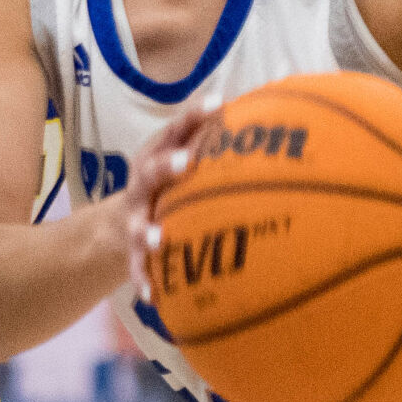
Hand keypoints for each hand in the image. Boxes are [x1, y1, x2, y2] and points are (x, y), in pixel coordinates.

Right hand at [121, 98, 220, 301]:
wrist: (118, 226)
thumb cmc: (171, 187)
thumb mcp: (186, 162)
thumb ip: (221, 145)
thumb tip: (283, 116)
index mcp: (158, 155)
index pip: (176, 130)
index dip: (194, 116)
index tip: (218, 104)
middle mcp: (143, 183)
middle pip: (151, 170)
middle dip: (167, 165)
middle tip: (186, 162)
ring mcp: (134, 216)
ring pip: (138, 222)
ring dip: (147, 230)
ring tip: (158, 241)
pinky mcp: (130, 249)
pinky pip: (136, 266)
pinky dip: (143, 279)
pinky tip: (152, 296)